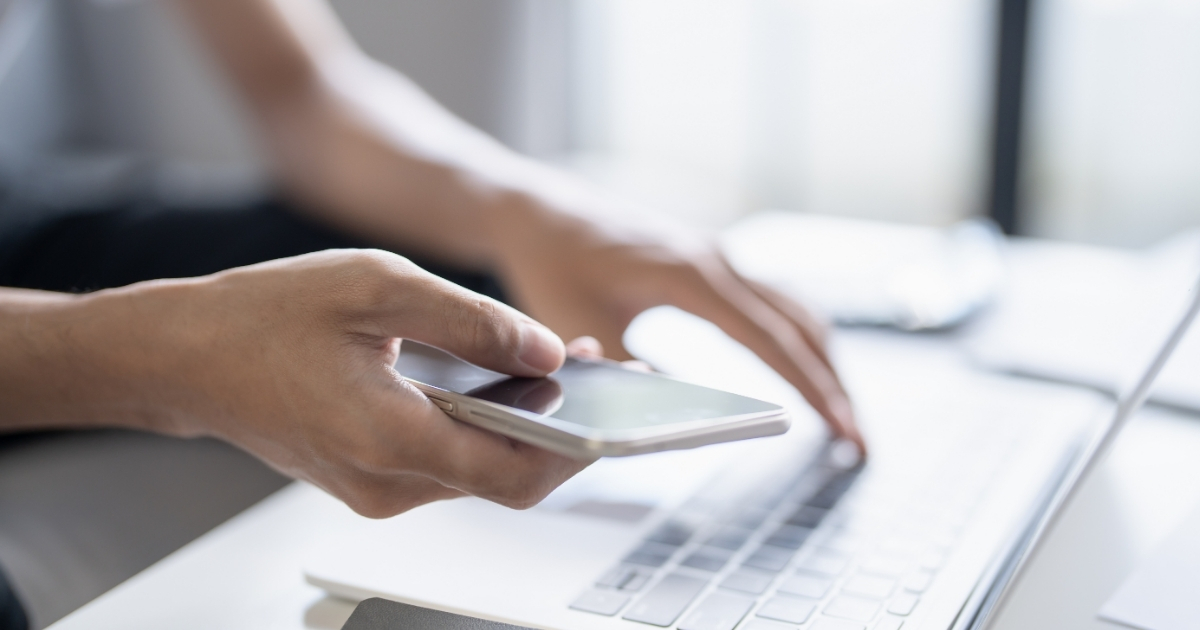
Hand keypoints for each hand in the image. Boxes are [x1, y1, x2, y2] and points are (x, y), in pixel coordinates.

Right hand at [76, 250, 592, 517]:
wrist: (184, 356)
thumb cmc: (263, 316)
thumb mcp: (378, 286)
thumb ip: (473, 320)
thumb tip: (547, 350)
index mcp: (390, 438)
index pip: (517, 474)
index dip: (578, 445)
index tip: (617, 400)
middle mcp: (385, 483)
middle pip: (506, 479)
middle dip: (561, 428)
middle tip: (593, 366)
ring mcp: (374, 489)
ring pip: (477, 472)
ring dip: (522, 425)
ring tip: (551, 362)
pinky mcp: (366, 478)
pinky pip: (445, 464)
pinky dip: (481, 428)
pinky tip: (496, 381)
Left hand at [489, 198, 862, 450]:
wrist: (542, 211)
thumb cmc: (554, 264)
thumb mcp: (582, 325)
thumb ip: (628, 369)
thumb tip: (669, 412)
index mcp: (692, 274)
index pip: (771, 340)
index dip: (812, 388)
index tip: (843, 427)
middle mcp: (718, 259)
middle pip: (801, 326)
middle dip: (834, 383)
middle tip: (858, 438)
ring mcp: (720, 255)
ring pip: (796, 309)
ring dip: (824, 359)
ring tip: (842, 412)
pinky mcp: (713, 260)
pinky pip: (776, 299)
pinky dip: (801, 336)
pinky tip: (806, 364)